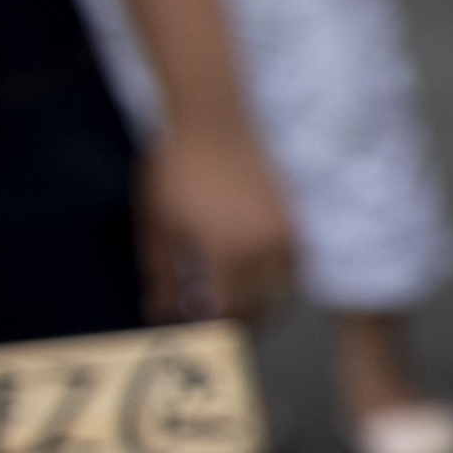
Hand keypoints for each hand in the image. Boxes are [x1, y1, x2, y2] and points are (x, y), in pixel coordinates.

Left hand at [140, 120, 299, 325]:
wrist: (216, 118)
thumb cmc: (176, 168)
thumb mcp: (158, 223)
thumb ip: (163, 273)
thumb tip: (161, 313)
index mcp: (226, 251)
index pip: (228, 310)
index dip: (214, 329)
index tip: (200, 335)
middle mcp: (263, 247)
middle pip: (261, 306)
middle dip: (240, 321)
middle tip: (217, 326)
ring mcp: (284, 233)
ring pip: (282, 289)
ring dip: (261, 303)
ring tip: (235, 303)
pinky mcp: (293, 219)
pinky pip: (292, 266)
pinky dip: (275, 280)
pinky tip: (252, 273)